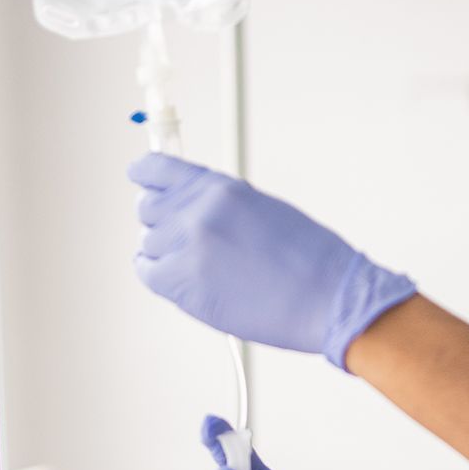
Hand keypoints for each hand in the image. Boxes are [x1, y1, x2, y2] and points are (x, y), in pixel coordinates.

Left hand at [130, 153, 416, 367]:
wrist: (329, 299)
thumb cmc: (310, 261)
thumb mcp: (264, 210)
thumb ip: (220, 205)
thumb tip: (188, 210)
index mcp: (220, 188)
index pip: (159, 170)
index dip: (146, 178)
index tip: (139, 179)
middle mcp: (199, 211)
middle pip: (149, 209)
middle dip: (163, 224)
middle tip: (188, 242)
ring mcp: (189, 248)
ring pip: (149, 245)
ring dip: (167, 256)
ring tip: (202, 269)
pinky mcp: (185, 285)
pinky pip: (149, 273)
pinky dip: (160, 277)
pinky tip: (182, 282)